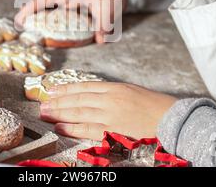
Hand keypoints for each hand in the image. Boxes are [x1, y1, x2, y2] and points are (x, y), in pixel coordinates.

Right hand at [14, 0, 126, 43]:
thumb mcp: (110, 9)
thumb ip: (104, 25)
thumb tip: (99, 41)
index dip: (32, 6)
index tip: (21, 17)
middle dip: (28, 10)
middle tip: (18, 25)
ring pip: (46, 2)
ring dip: (35, 11)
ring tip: (26, 25)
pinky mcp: (72, 1)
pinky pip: (55, 6)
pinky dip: (46, 13)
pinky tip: (43, 24)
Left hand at [40, 82, 176, 140]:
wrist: (173, 118)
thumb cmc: (156, 106)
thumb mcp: (133, 92)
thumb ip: (113, 93)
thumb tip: (94, 95)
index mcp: (115, 87)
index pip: (84, 87)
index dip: (66, 88)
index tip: (52, 89)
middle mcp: (110, 98)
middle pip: (78, 98)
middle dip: (58, 100)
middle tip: (42, 102)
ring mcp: (111, 114)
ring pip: (79, 112)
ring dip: (60, 112)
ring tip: (45, 113)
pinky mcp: (113, 130)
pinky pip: (88, 128)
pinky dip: (72, 128)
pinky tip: (60, 127)